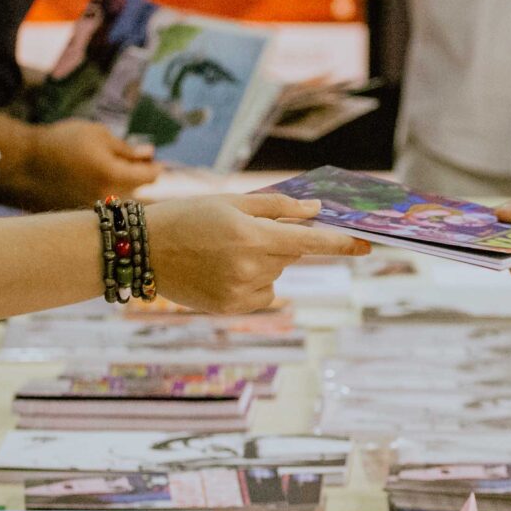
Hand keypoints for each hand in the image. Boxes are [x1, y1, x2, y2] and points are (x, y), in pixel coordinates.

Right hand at [1, 120, 158, 208]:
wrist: (23, 163)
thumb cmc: (61, 142)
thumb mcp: (98, 135)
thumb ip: (127, 148)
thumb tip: (149, 153)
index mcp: (114, 176)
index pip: (151, 177)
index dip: (155, 167)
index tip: (153, 161)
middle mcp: (107, 199)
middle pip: (141, 195)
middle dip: (142, 181)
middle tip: (137, 166)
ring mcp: (94, 212)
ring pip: (124, 206)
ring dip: (127, 193)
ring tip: (113, 174)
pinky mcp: (81, 218)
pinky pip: (105, 212)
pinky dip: (108, 201)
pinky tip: (97, 186)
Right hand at [145, 194, 369, 312]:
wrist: (143, 250)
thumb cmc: (188, 217)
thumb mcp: (231, 202)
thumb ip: (278, 207)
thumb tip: (316, 211)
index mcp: (253, 235)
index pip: (310, 242)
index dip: (341, 244)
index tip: (367, 245)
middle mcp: (250, 266)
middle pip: (289, 255)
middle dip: (276, 243)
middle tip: (240, 233)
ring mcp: (240, 291)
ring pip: (275, 275)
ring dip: (262, 263)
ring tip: (222, 254)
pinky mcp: (230, 308)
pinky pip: (261, 295)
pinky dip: (252, 283)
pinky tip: (221, 272)